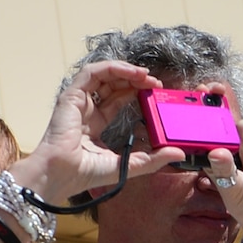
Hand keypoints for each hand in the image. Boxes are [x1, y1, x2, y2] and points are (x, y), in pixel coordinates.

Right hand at [10, 61, 183, 205]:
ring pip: (103, 75)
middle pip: (112, 85)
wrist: (63, 174)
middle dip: (134, 80)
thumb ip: (153, 159)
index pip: (117, 100)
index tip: (155, 92)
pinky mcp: (71, 96)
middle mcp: (86, 109)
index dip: (136, 92)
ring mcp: (78, 101)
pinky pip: (91, 73)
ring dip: (126, 71)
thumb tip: (179, 153)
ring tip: (146, 75)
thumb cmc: (86, 173)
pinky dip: (112, 68)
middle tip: (156, 83)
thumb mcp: (129, 165)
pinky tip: (130, 73)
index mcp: (96, 123)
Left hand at [206, 121, 242, 242]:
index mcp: (213, 154)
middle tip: (240, 167)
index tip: (217, 145)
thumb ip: (223, 169)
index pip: (208, 133)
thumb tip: (217, 152)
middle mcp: (230, 146)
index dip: (212, 133)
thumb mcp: (230, 188)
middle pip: (229, 125)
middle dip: (237, 145)